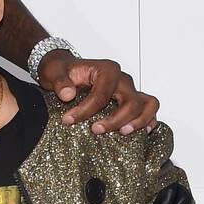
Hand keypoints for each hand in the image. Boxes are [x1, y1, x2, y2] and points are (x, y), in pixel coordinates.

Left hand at [36, 51, 158, 134]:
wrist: (65, 69)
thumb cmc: (62, 70)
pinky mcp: (132, 99)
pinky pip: (150, 107)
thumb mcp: (53, 71)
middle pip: (130, 101)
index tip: (69, 120)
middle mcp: (122, 79)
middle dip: (114, 120)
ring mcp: (129, 89)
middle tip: (95, 130)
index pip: (102, 94)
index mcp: (106, 70)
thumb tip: (68, 95)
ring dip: (138, 121)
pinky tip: (142, 132)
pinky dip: (148, 119)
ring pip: (148, 104)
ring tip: (123, 133)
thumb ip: (60, 81)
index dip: (86, 110)